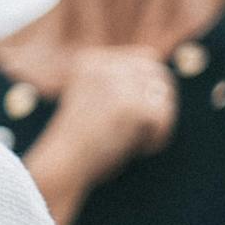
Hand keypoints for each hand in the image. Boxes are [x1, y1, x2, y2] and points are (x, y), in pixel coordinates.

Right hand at [35, 44, 179, 191]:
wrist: (60, 166)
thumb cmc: (78, 142)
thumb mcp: (94, 99)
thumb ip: (120, 81)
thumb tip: (157, 63)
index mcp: (89, 60)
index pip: (145, 58)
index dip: (147, 89)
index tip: (129, 116)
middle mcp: (102, 65)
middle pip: (159, 73)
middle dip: (158, 103)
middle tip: (144, 130)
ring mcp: (116, 83)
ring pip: (164, 95)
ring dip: (159, 121)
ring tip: (139, 141)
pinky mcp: (129, 104)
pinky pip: (163, 115)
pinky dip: (158, 136)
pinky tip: (140, 149)